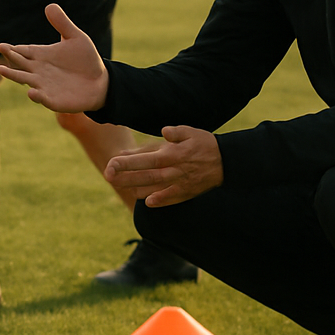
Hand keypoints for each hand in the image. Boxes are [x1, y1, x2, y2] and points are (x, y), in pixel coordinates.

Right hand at [0, 4, 108, 111]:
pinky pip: (43, 98)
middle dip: (10, 58)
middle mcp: (39, 71)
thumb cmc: (86, 59)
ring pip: (25, 80)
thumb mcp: (76, 38)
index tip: (2, 46)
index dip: (12, 49)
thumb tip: (49, 5)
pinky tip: (31, 92)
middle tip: (1, 50)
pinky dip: (36, 96)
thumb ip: (62, 23)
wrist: (101, 82)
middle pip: (19, 64)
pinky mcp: (54, 100)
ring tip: (1, 69)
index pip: (23, 51)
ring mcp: (44, 86)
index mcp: (41, 56)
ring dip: (13, 75)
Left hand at [104, 125, 222, 206]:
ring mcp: (180, 183)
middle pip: (145, 175)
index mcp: (173, 154)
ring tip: (119, 186)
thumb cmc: (205, 143)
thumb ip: (176, 133)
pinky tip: (147, 202)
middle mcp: (174, 170)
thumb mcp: (191, 132)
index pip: (145, 159)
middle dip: (125, 176)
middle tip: (107, 176)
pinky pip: (171, 199)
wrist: (227, 161)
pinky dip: (160, 201)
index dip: (127, 162)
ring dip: (136, 188)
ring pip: (155, 187)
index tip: (111, 162)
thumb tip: (163, 132)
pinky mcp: (187, 192)